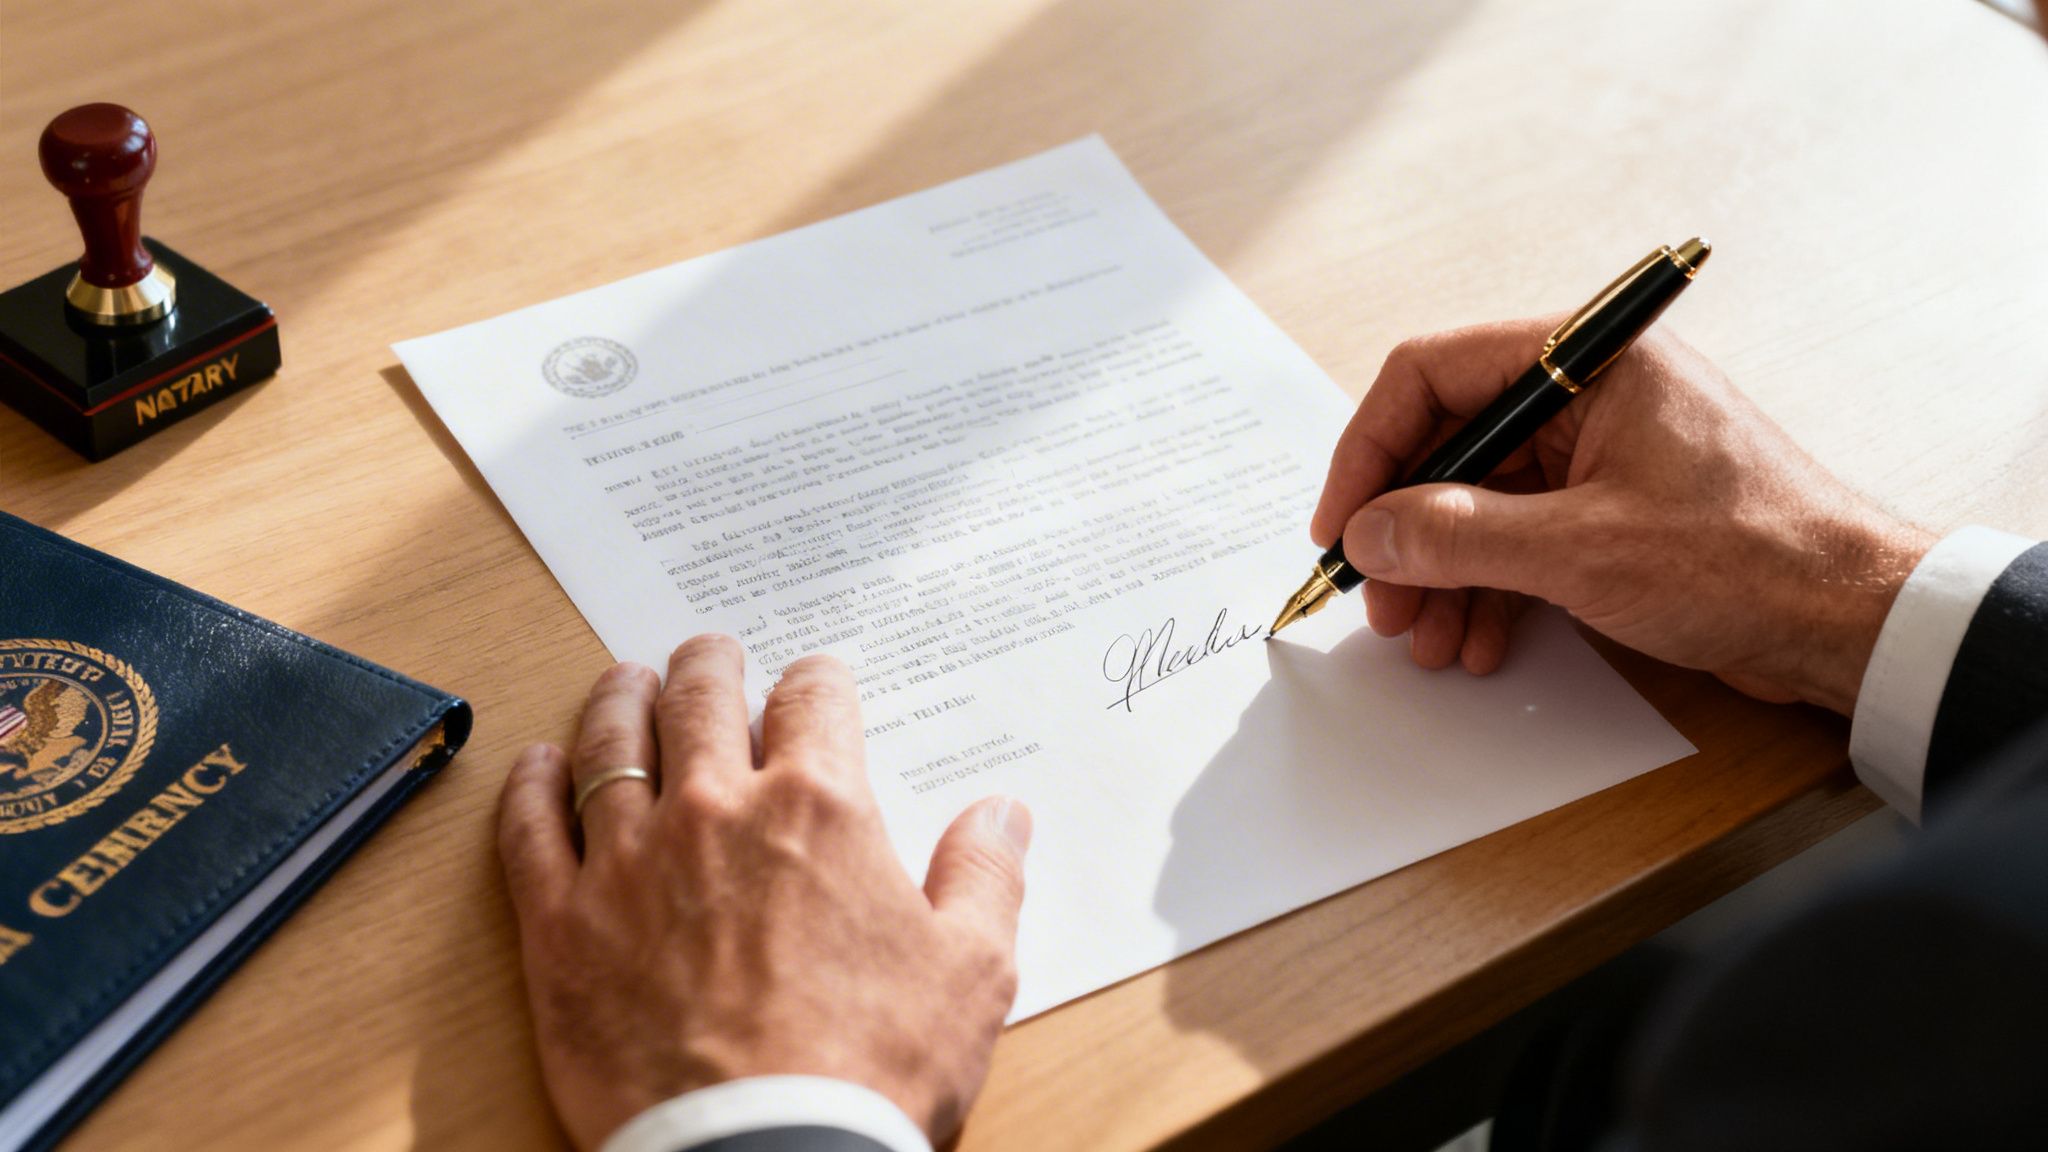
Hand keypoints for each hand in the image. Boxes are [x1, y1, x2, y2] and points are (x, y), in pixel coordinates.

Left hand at [497, 636, 1031, 1149]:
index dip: (817, 682)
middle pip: (700, 698)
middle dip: (708, 665)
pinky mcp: (559, 926)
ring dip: (618, 700)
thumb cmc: (872, 1069)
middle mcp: (714, 811)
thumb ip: (985, 876)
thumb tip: (1002, 814)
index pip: (815, 700)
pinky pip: (529, 828)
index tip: (815, 684)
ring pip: (609, 744)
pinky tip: (537, 763)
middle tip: (708, 653)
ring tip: (625, 682)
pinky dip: (531, 784)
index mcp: (819, 808)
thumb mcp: (971, 971)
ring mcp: (627, 863)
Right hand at [1311, 319, 1934, 714]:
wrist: (1852, 621)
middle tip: (1380, 602)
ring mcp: (1603, 454)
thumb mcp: (1579, 550)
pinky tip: (1478, 640)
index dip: (1370, 449)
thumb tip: (1369, 533)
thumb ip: (1457, 536)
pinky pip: (1522, 538)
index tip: (1342, 523)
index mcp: (1590, 360)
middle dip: (1405, 530)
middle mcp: (1591, 394)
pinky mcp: (1615, 512)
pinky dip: (1490, 589)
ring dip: (1442, 573)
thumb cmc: (1749, 559)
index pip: (1433, 374)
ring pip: (1481, 502)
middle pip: (1452, 445)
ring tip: (1426, 638)